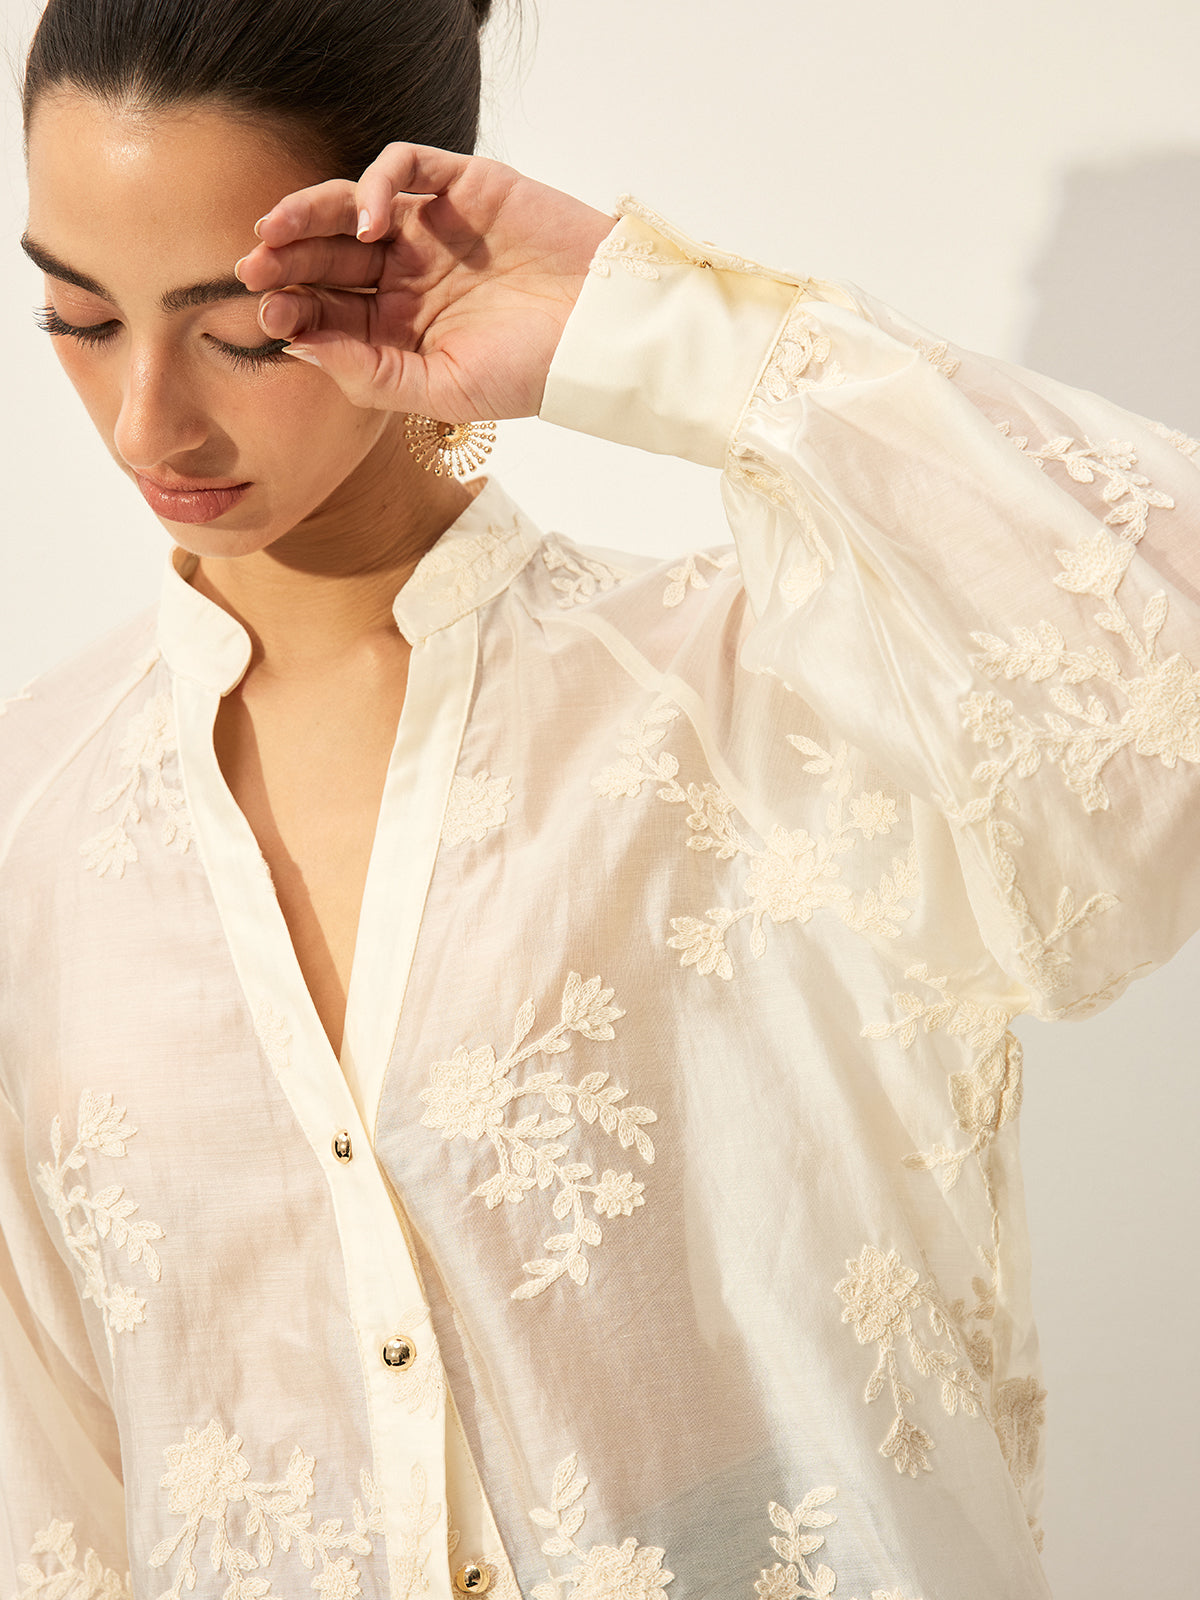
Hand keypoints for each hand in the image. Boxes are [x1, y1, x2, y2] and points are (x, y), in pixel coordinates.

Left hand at [234, 143, 615, 419]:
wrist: (604, 331)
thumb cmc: (532, 372)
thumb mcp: (443, 392)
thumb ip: (371, 375)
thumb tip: (299, 349)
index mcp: (399, 329)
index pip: (328, 311)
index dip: (292, 309)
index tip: (268, 317)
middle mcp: (408, 277)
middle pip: (328, 257)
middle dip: (284, 260)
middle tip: (250, 267)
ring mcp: (433, 228)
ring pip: (350, 207)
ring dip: (308, 214)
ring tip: (278, 231)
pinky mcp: (463, 185)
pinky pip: (405, 166)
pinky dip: (376, 183)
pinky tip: (369, 220)